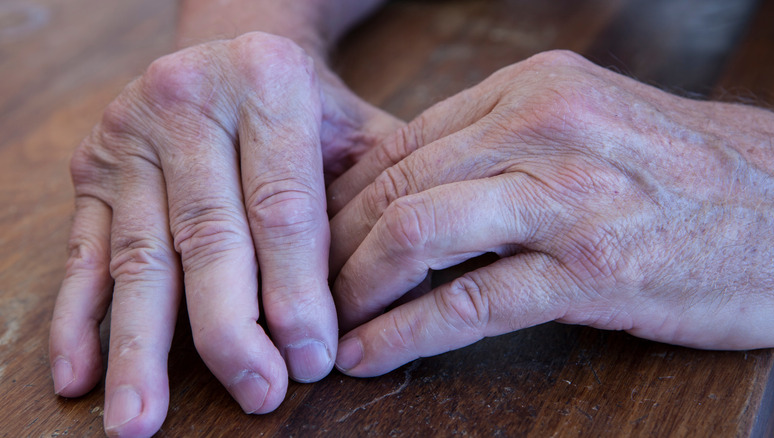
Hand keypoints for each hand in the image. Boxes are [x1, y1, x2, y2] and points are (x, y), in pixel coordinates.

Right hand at [49, 32, 398, 435]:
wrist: (233, 47)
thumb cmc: (306, 106)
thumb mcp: (356, 128)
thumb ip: (384, 196)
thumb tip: (402, 296)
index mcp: (267, 81)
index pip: (282, 208)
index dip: (297, 292)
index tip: (311, 361)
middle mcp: (187, 98)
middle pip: (208, 238)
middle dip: (232, 331)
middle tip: (257, 394)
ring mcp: (128, 134)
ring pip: (139, 256)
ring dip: (141, 347)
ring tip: (141, 422)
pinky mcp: (91, 168)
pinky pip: (82, 252)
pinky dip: (79, 318)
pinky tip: (81, 376)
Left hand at [328, 50, 773, 376]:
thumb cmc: (681, 173)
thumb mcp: (584, 129)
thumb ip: (498, 148)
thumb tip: (412, 186)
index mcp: (531, 90)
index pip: (401, 144)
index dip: (341, 199)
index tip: (311, 240)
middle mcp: (541, 128)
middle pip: (396, 186)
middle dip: (332, 246)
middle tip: (301, 287)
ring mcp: (565, 197)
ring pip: (417, 233)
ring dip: (356, 286)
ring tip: (326, 324)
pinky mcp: (589, 268)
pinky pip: (470, 300)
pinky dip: (406, 331)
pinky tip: (371, 354)